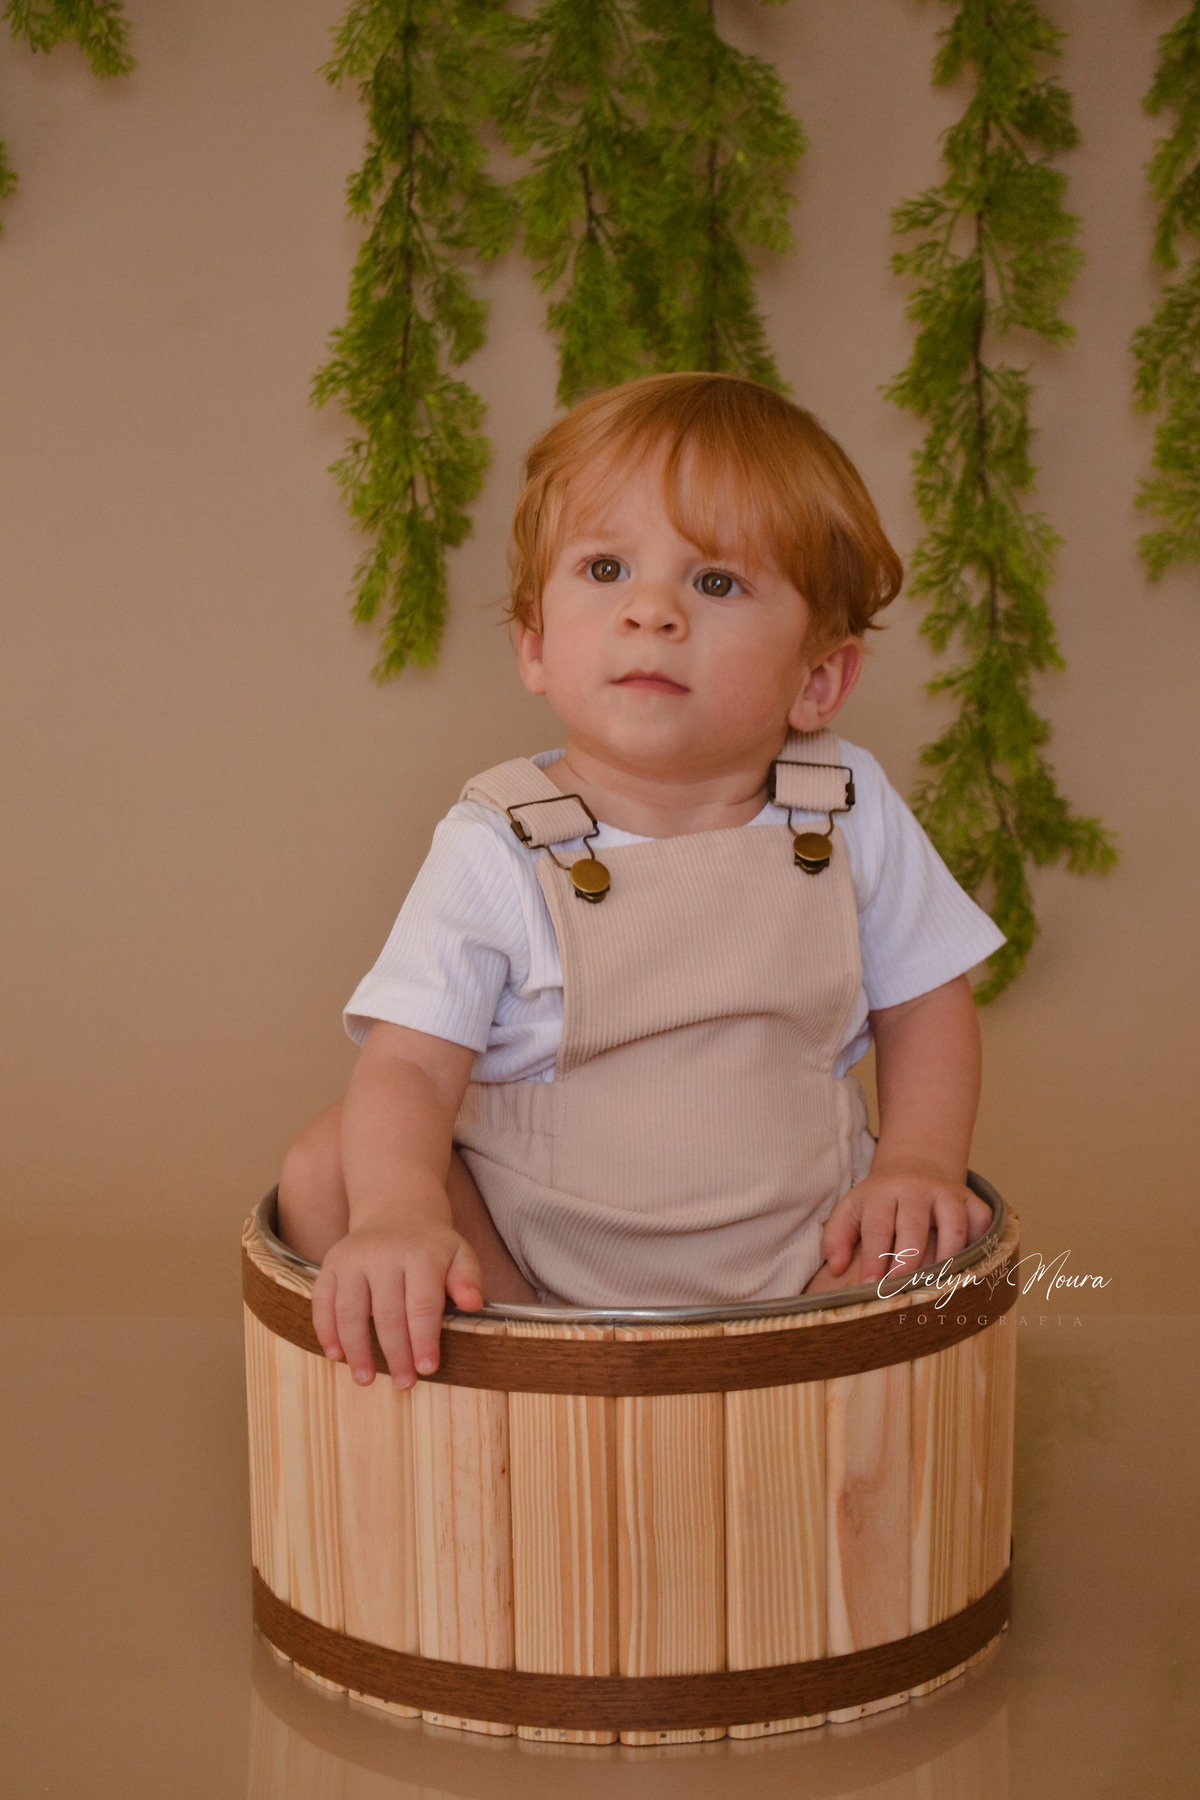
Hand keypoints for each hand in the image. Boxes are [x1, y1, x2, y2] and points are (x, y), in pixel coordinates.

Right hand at [311, 1218, 482, 1388]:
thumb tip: (473, 1304)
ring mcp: (352, 1259)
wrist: (396, 1210)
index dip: (423, 1340)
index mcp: (420, 1253)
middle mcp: (382, 1254)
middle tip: (404, 1383)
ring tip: (366, 1379)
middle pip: (387, 1313)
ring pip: (350, 1312)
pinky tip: (336, 1356)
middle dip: (396, 1353)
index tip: (427, 1369)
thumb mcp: (460, 1254)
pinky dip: (326, 1332)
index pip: (422, 1304)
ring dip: (357, 1350)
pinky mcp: (330, 1265)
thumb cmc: (432, 1245)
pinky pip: (322, 1302)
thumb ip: (468, 1279)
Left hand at [818, 1158, 992, 1289]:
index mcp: (882, 1192)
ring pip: (952, 1226)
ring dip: (945, 1259)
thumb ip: (836, 1237)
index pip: (877, 1226)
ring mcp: (947, 1192)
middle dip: (907, 1261)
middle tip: (901, 1289)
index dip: (874, 1258)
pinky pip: (981, 1223)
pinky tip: (967, 1268)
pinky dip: (978, 1245)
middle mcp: (917, 1188)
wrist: (915, 1168)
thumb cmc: (880, 1201)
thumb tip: (836, 1267)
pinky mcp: (972, 1199)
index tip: (870, 1286)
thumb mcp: (851, 1210)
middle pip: (914, 1226)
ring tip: (936, 1287)